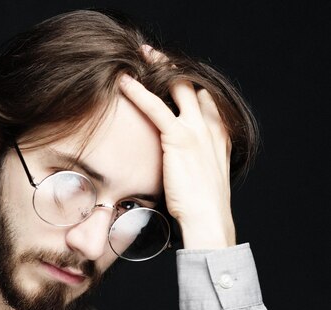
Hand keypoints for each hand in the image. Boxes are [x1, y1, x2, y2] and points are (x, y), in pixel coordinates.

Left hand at [119, 48, 235, 248]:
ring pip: (177, 86)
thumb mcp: (200, 179)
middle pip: (192, 86)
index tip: (171, 80)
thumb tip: (176, 167)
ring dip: (158, 68)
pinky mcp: (179, 137)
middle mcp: (211, 126)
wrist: (207, 218)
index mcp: (219, 135)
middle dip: (173, 69)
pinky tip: (124, 82)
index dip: (188, 87)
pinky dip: (138, 92)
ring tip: (141, 57)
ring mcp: (197, 129)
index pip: (205, 100)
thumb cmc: (201, 207)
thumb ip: (191, 164)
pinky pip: (155, 107)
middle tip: (154, 57)